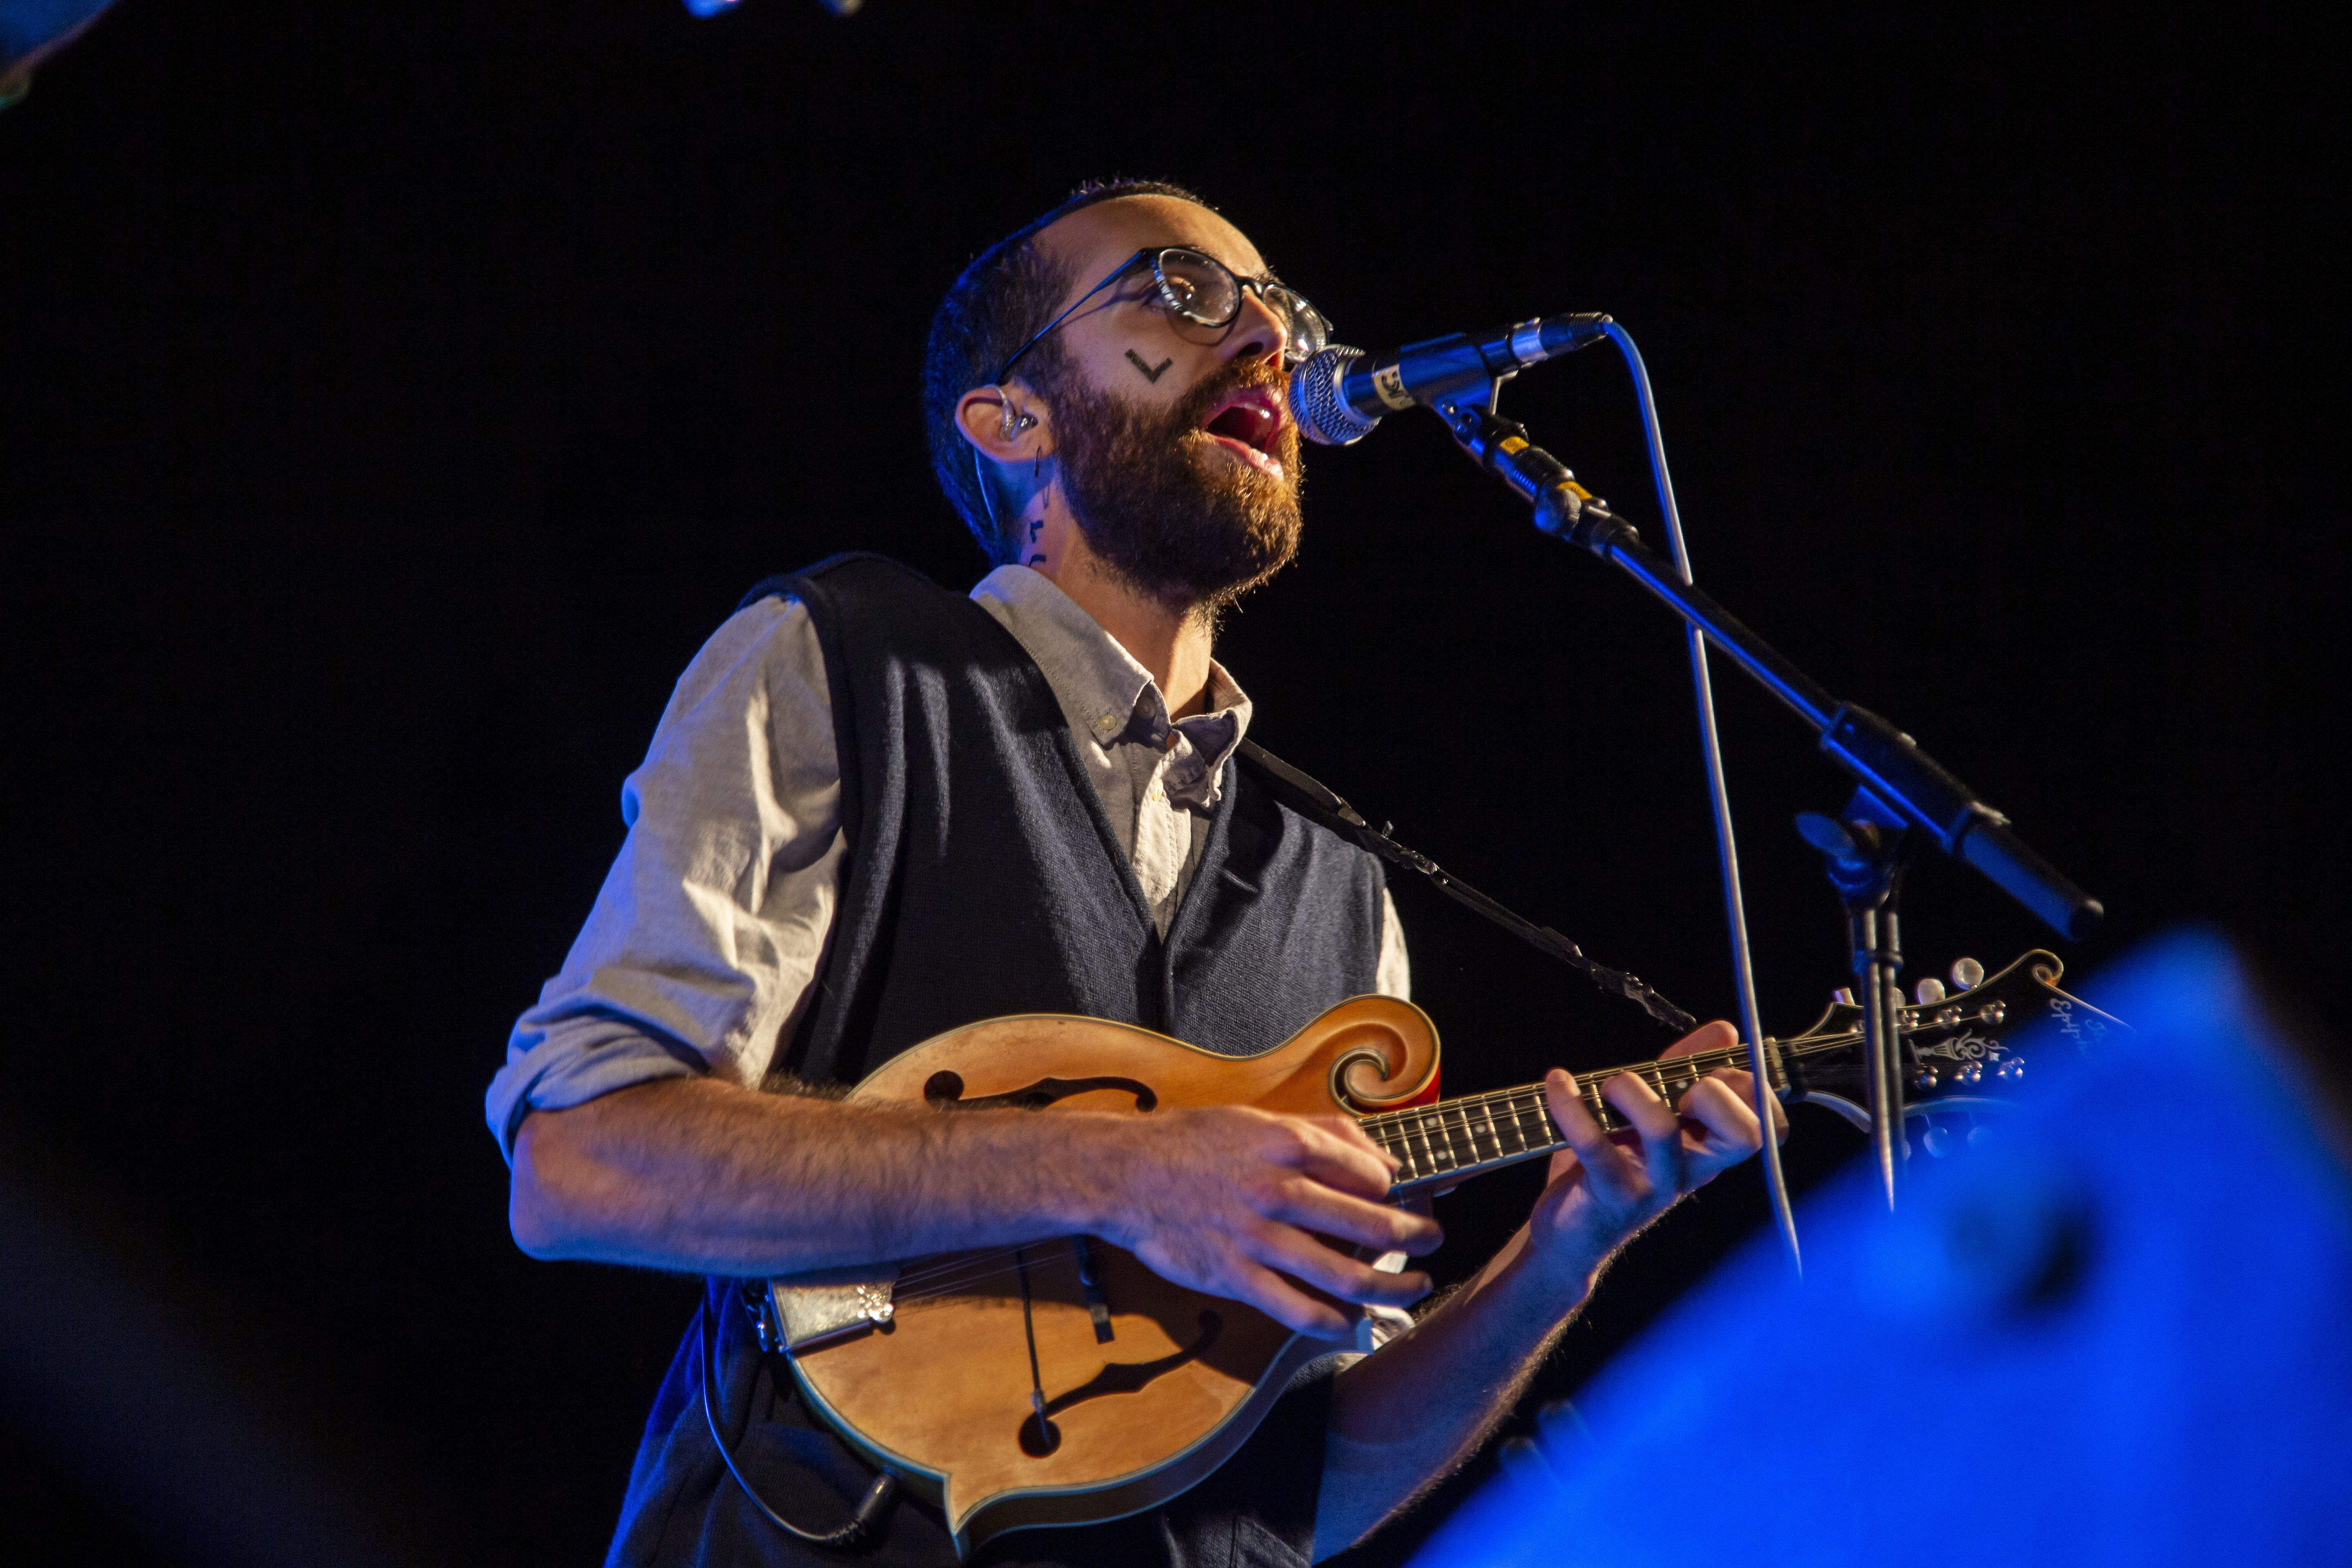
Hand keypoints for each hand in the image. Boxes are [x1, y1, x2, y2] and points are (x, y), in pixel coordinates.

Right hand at [1087, 1106, 1442, 1339]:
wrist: (1125, 1174)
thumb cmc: (1193, 1142)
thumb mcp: (1258, 1118)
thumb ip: (1323, 1131)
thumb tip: (1382, 1156)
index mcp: (1287, 1145)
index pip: (1369, 1172)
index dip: (1394, 1186)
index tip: (1400, 1194)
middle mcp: (1278, 1191)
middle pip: (1369, 1222)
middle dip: (1413, 1236)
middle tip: (1433, 1240)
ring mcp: (1257, 1237)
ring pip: (1342, 1271)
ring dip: (1390, 1284)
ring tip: (1416, 1284)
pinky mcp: (1234, 1275)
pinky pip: (1295, 1309)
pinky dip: (1332, 1322)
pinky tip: (1352, 1323)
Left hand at [1523, 1020, 1785, 1292]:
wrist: (1567, 1236)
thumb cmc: (1611, 1166)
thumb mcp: (1649, 1113)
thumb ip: (1683, 1069)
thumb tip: (1725, 1030)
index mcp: (1709, 1149)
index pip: (1769, 1127)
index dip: (1754, 1089)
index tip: (1712, 1072)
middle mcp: (1693, 1170)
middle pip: (1745, 1135)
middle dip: (1714, 1092)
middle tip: (1676, 1089)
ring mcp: (1655, 1187)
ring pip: (1664, 1129)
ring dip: (1630, 1088)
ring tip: (1606, 1084)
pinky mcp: (1611, 1196)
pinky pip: (1596, 1146)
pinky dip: (1571, 1105)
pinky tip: (1558, 1083)